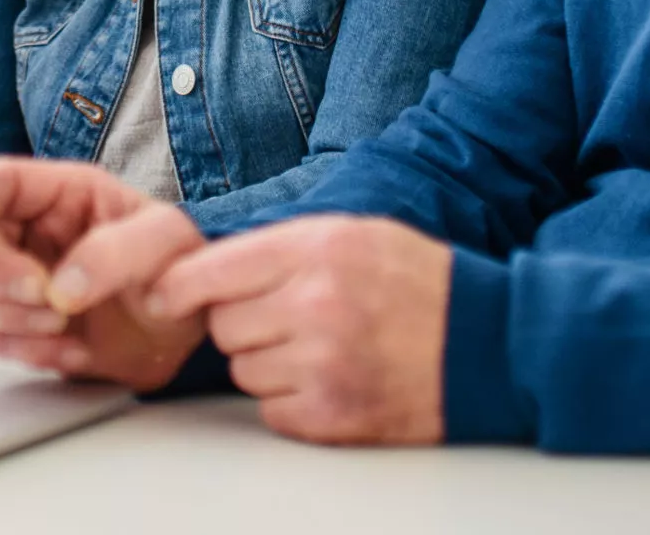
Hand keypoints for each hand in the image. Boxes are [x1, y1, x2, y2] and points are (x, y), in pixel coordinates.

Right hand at [0, 157, 207, 390]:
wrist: (190, 330)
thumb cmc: (183, 266)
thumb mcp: (168, 243)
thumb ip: (118, 252)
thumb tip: (60, 286)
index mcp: (60, 194)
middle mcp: (30, 232)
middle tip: (44, 297)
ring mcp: (21, 280)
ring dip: (7, 316)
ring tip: (62, 324)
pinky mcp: (23, 325)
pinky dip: (27, 351)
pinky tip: (69, 351)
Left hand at [150, 215, 449, 445]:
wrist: (486, 343)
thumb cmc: (417, 283)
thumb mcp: (352, 234)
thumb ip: (280, 246)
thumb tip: (201, 266)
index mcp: (317, 250)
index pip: (211, 270)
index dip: (179, 286)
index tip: (163, 296)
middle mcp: (315, 305)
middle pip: (222, 324)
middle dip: (244, 323)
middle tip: (287, 318)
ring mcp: (323, 365)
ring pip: (243, 369)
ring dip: (266, 363)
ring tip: (317, 347)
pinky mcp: (333, 415)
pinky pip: (270, 411)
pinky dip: (289, 401)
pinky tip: (328, 379)